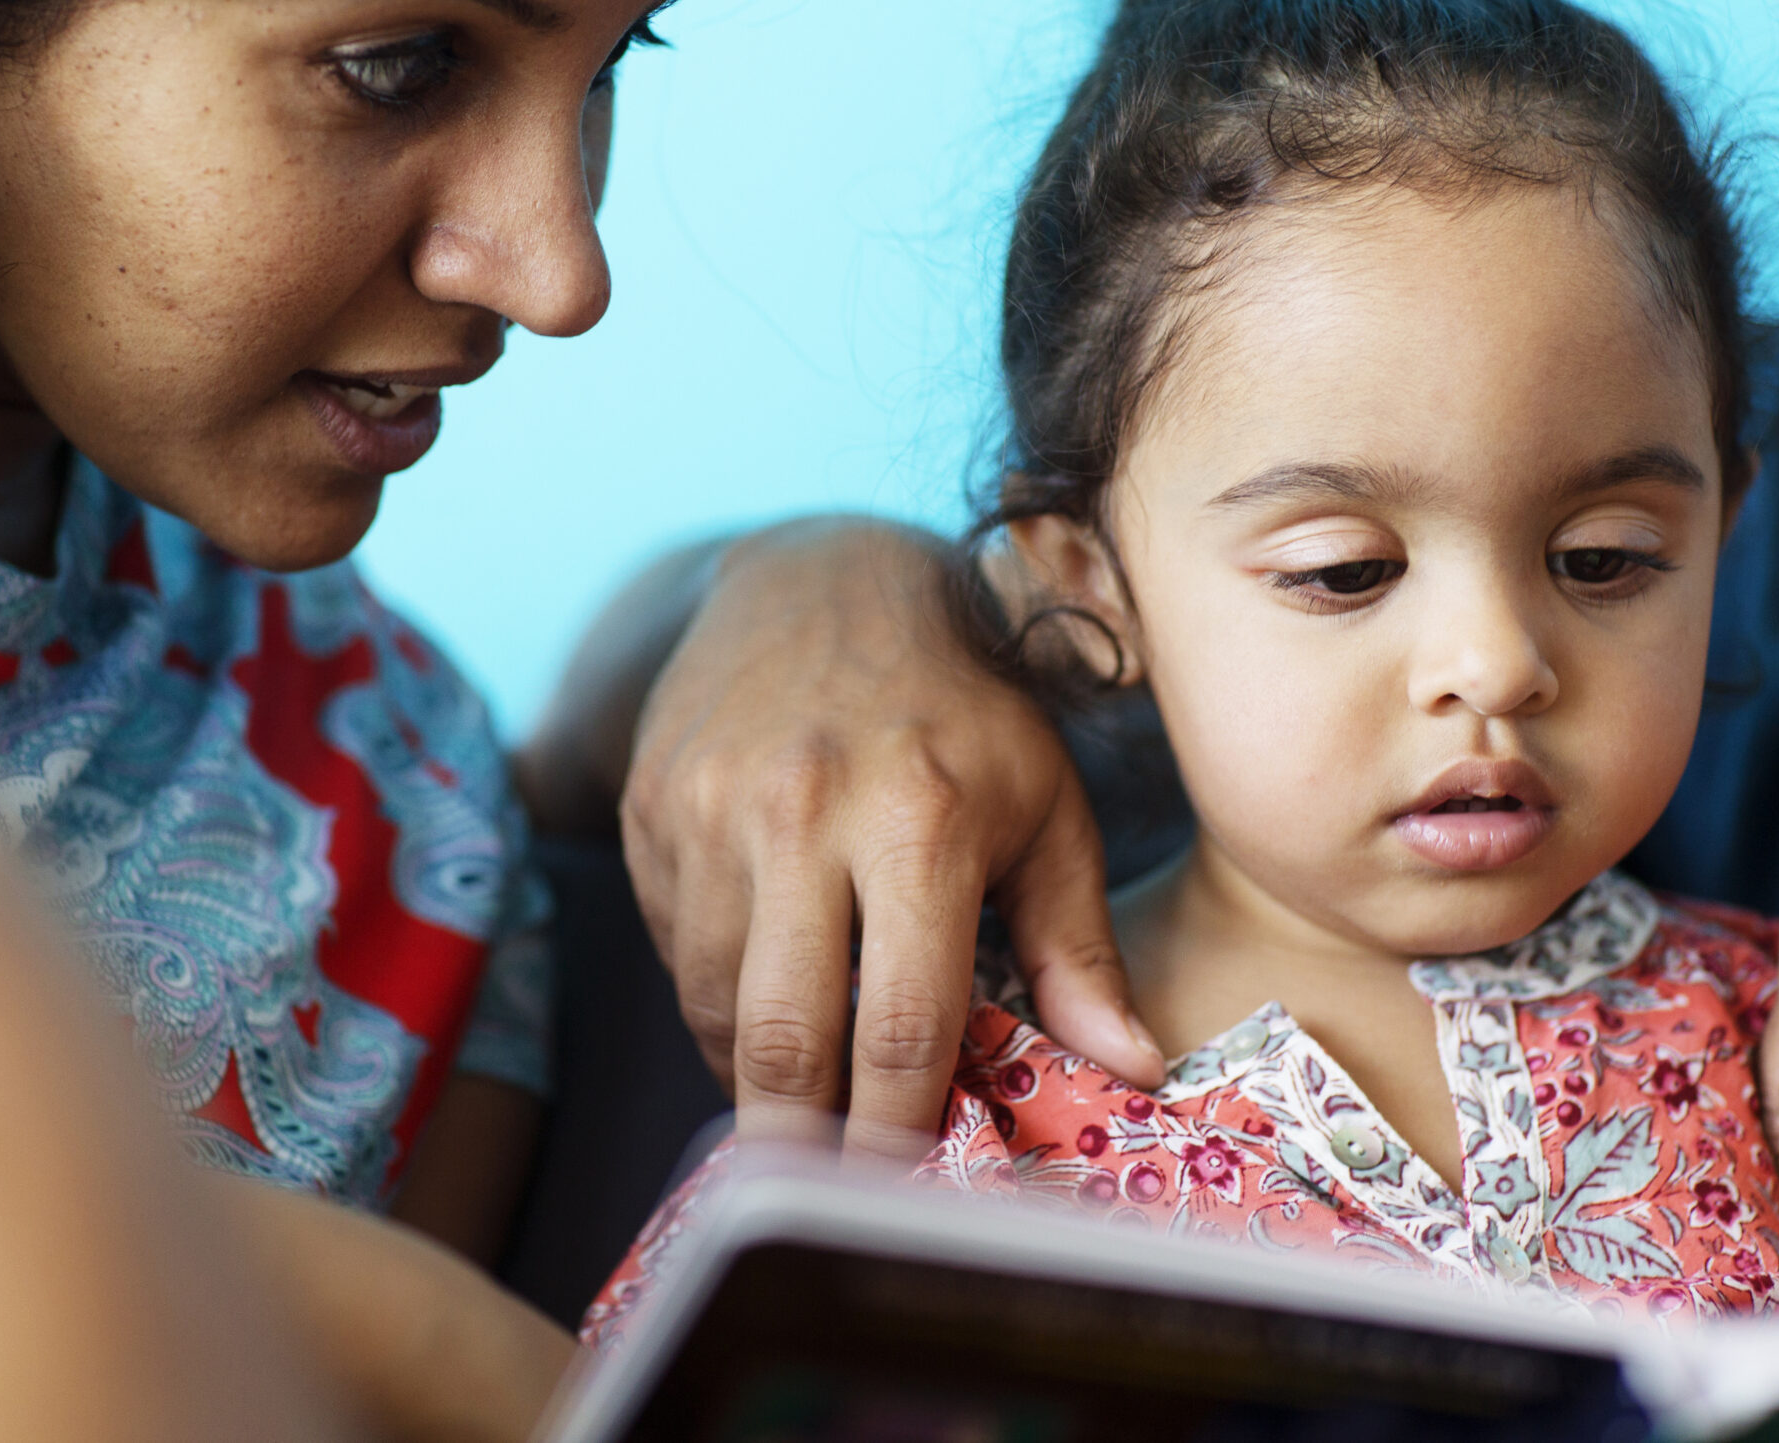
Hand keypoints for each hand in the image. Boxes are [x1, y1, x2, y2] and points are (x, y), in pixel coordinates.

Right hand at [621, 518, 1164, 1161]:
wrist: (816, 576)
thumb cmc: (959, 706)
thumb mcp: (1046, 803)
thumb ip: (1076, 942)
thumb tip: (1127, 1068)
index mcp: (919, 818)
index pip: (902, 1025)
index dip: (899, 1134)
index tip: (907, 1199)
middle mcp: (802, 813)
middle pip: (782, 1040)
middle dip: (803, 1148)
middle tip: (826, 1202)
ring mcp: (712, 809)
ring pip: (712, 1004)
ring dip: (756, 1072)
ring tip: (806, 1088)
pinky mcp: (652, 807)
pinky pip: (673, 947)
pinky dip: (716, 995)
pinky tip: (765, 985)